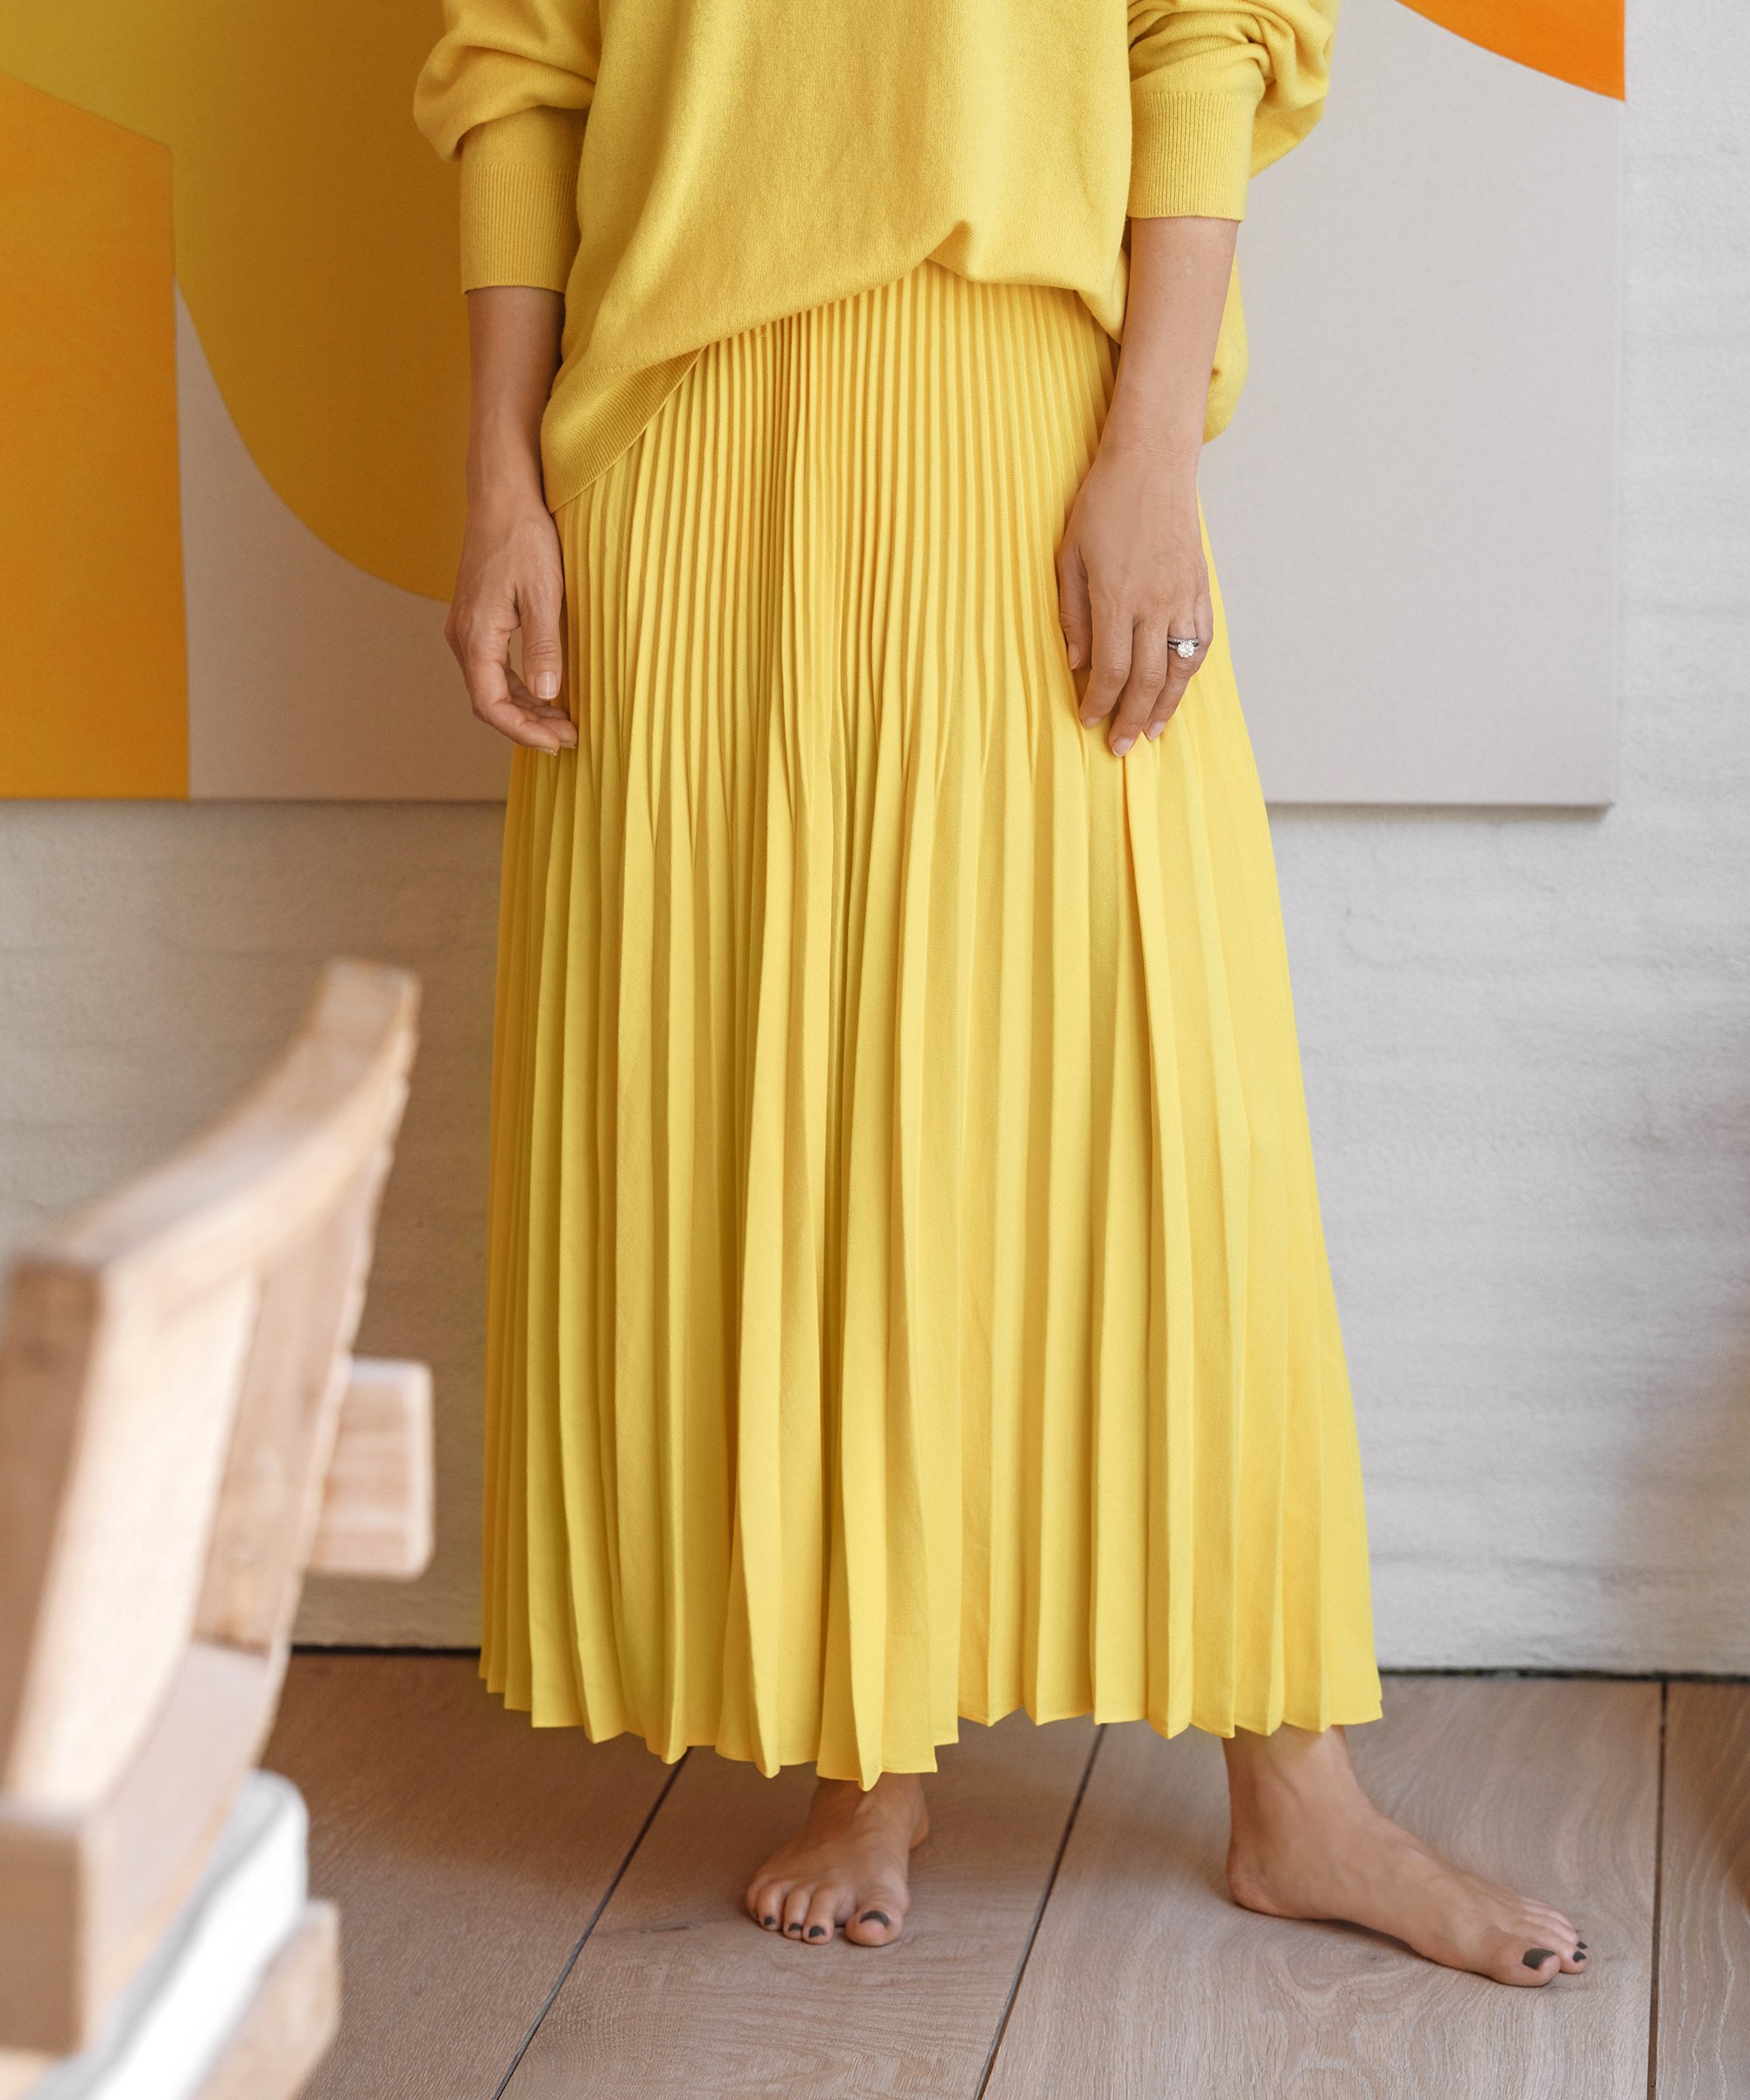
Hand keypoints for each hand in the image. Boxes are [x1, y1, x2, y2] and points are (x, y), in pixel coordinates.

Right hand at [445, 495, 577, 753]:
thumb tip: (546, 695)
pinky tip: (547, 691)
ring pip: (491, 687)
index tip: (557, 742)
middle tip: (569, 737)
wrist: (503, 494)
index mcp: (475, 634)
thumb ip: (544, 647)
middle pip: (488, 701)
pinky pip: (493, 668)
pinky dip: (519, 687)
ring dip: (525, 708)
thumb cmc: (523, 536)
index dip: (523, 731)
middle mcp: (463, 636)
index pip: (490, 704)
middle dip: (528, 726)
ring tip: (564, 721)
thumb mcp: (543, 593)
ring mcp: (467, 628)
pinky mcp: (477, 619)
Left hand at [1056, 434, 1210, 757]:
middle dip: (1132, 718)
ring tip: (1151, 731)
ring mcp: (1183, 597)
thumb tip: (1075, 662)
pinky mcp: (1200, 587)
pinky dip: (1190, 672)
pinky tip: (1178, 687)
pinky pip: (1200, 642)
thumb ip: (1072, 613)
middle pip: (1148, 680)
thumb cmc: (1103, 504)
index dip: (1099, 702)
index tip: (1088, 721)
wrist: (1151, 463)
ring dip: (1166, 706)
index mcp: (1117, 598)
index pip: (1112, 670)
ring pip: (1180, 668)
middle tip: (1120, 746)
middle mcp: (1155, 604)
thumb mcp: (1069, 556)